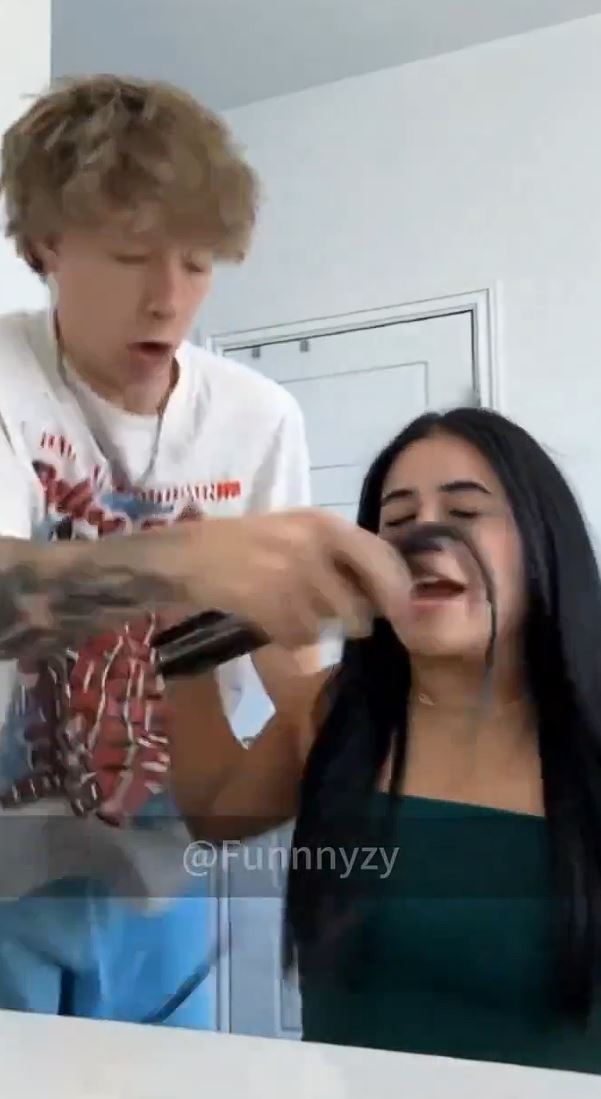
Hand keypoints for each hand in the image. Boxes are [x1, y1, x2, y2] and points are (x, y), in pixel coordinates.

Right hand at [169, 509, 411, 648]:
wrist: (187, 555)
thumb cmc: (248, 543)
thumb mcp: (298, 530)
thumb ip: (341, 553)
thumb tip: (389, 589)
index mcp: (324, 523)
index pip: (382, 558)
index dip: (399, 592)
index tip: (404, 614)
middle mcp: (313, 546)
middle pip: (360, 605)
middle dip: (356, 620)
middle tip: (344, 621)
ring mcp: (290, 576)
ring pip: (329, 625)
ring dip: (317, 627)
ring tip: (294, 612)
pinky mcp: (268, 604)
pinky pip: (300, 636)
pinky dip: (290, 636)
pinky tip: (272, 619)